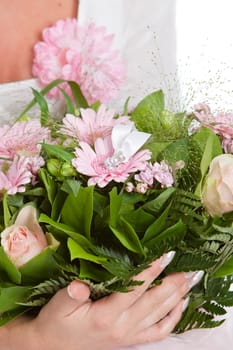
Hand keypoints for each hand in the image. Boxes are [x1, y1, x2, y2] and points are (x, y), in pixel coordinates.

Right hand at [6, 253, 203, 349]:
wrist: (54, 346)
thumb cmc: (56, 322)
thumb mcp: (59, 306)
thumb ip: (71, 295)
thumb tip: (79, 284)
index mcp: (106, 316)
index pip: (135, 289)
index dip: (151, 270)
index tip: (166, 254)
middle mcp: (122, 327)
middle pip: (155, 302)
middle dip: (174, 283)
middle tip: (190, 267)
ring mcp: (129, 335)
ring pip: (161, 315)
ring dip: (178, 297)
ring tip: (191, 280)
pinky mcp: (131, 339)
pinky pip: (158, 331)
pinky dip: (173, 318)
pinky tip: (181, 304)